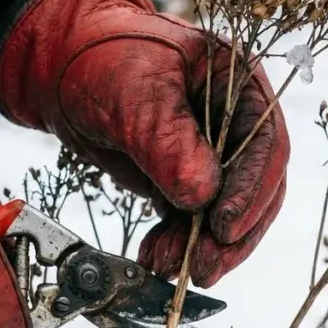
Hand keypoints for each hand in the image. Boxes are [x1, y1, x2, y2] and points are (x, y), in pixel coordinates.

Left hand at [0, 0, 289, 287]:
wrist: (60, 68)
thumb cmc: (101, 60)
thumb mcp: (135, 91)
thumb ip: (169, 142)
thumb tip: (203, 196)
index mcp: (240, 85)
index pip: (266, 145)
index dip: (251, 192)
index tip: (224, 228)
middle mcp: (235, 123)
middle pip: (254, 189)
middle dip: (230, 235)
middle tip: (203, 268)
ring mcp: (210, 156)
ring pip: (222, 214)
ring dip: (199, 247)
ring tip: (167, 267)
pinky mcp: (181, 181)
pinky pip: (190, 221)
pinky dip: (176, 244)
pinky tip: (156, 258)